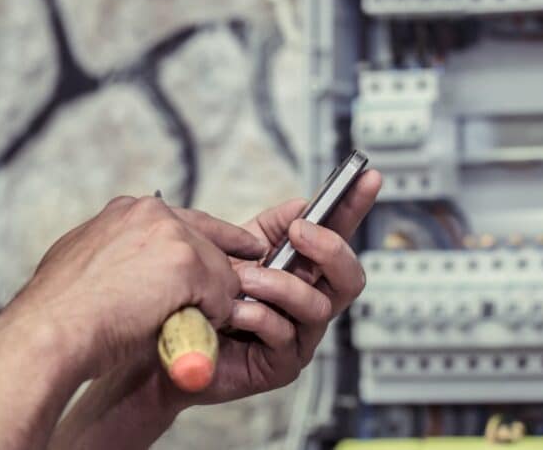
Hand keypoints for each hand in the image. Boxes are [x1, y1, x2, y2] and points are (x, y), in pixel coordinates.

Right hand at [8, 195, 266, 383]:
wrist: (48, 333)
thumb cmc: (60, 315)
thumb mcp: (83, 264)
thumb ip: (116, 255)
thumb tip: (130, 269)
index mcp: (127, 211)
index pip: (188, 221)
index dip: (218, 239)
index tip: (246, 246)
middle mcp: (151, 213)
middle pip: (209, 244)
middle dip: (215, 277)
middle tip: (227, 304)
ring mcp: (170, 235)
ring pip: (219, 271)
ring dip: (212, 302)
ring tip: (192, 328)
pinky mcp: (186, 264)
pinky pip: (222, 295)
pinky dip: (214, 318)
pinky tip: (193, 332)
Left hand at [175, 168, 381, 404]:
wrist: (173, 336)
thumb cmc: (208, 292)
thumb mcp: (239, 246)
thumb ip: (271, 225)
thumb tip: (302, 205)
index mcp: (305, 269)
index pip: (340, 235)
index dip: (356, 207)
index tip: (369, 177)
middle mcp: (311, 300)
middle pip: (350, 277)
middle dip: (330, 248)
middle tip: (298, 231)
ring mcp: (301, 334)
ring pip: (318, 306)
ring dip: (282, 285)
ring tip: (245, 278)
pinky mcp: (282, 364)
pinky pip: (284, 335)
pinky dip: (259, 316)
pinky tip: (236, 310)